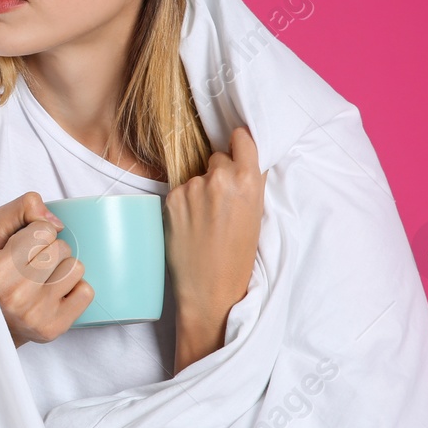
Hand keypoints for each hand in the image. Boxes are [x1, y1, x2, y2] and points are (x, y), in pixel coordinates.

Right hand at [0, 192, 92, 346]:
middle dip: (52, 250)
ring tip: (45, 279)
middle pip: (61, 248)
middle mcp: (16, 294)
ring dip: (64, 269)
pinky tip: (57, 294)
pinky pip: (86, 292)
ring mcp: (37, 314)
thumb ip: (21, 209)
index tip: (26, 246)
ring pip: (76, 267)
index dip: (38, 233)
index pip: (43, 230)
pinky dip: (75, 289)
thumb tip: (56, 222)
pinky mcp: (55, 327)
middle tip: (34, 264)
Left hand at [164, 126, 265, 369]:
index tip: (236, 148)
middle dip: (219, 173)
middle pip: (217, 158)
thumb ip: (249, 183)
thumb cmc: (239, 257)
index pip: (241, 138)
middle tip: (221, 203)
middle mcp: (219, 177)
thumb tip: (244, 158)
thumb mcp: (256, 215)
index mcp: (248, 180)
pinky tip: (190, 225)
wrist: (211, 289)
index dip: (238, 144)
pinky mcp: (171, 198)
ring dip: (199, 190)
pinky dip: (184, 203)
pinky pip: (179, 191)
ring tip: (205, 221)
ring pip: (196, 176)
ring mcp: (191, 187)